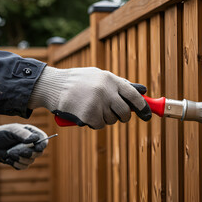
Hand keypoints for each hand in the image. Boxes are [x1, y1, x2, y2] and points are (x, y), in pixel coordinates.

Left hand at [0, 124, 47, 169]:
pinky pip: (23, 166)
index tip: (38, 148)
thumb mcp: (12, 130)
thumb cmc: (3, 133)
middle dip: (29, 154)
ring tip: (10, 153)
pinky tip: (9, 159)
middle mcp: (32, 144)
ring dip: (20, 159)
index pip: (43, 139)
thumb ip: (23, 134)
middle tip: (20, 152)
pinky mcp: (21, 161)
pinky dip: (16, 164)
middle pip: (39, 152)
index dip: (43, 144)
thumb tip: (34, 139)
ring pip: (31, 161)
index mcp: (32, 134)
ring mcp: (27, 154)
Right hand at [28, 66, 151, 128]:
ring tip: (92, 107)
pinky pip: (99, 125)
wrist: (53, 86)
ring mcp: (98, 104)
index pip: (134, 95)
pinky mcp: (89, 116)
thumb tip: (141, 92)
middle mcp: (106, 91)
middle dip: (124, 117)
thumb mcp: (98, 76)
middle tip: (118, 116)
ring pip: (112, 120)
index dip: (143, 106)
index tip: (147, 114)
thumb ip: (118, 84)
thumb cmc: (78, 81)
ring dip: (105, 118)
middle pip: (125, 112)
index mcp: (111, 79)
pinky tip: (84, 113)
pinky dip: (94, 123)